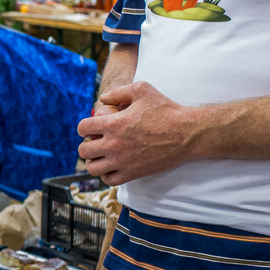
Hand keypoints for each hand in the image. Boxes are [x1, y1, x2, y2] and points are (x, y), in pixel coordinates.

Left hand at [76, 81, 197, 185]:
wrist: (186, 133)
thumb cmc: (166, 109)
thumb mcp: (142, 90)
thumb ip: (118, 91)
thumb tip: (102, 99)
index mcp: (114, 123)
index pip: (83, 128)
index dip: (84, 127)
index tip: (90, 128)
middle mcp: (114, 144)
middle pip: (84, 150)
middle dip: (86, 145)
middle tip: (95, 143)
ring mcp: (122, 161)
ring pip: (93, 168)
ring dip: (93, 162)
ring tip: (100, 157)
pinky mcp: (133, 173)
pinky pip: (109, 180)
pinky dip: (106, 174)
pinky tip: (112, 166)